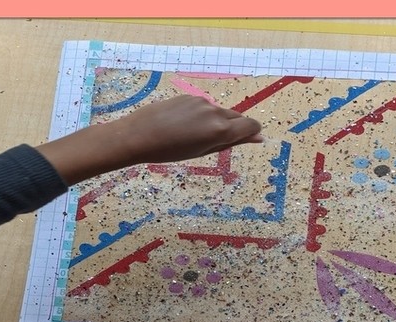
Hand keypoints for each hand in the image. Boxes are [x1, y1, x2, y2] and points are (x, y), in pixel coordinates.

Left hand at [110, 94, 263, 162]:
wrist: (138, 135)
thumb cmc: (171, 151)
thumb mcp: (204, 151)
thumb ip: (231, 143)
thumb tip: (258, 138)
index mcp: (220, 130)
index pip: (251, 126)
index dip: (252, 134)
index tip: (247, 140)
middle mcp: (215, 112)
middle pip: (238, 118)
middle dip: (235, 128)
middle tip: (215, 142)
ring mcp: (202, 102)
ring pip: (221, 112)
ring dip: (217, 122)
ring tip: (193, 135)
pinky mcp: (190, 96)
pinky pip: (205, 107)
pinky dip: (203, 115)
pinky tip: (184, 125)